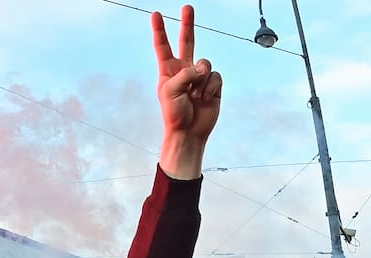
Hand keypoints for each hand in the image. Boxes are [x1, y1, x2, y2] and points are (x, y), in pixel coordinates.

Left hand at [152, 5, 221, 178]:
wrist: (189, 132)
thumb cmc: (174, 114)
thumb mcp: (170, 91)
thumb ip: (184, 74)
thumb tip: (202, 69)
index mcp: (168, 70)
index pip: (163, 46)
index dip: (160, 30)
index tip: (155, 14)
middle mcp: (184, 70)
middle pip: (187, 42)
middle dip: (187, 24)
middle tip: (187, 8)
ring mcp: (199, 76)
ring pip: (205, 63)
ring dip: (201, 80)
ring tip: (195, 95)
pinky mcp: (213, 84)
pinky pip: (215, 76)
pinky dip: (210, 87)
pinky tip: (205, 98)